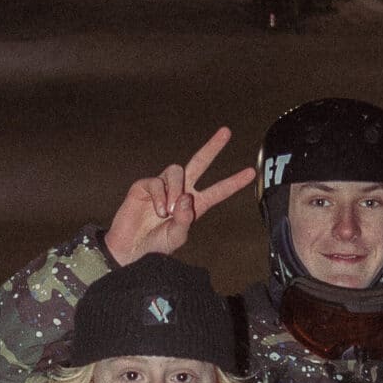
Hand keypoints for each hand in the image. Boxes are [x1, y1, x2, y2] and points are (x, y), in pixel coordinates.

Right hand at [106, 126, 256, 266]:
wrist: (130, 250)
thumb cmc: (155, 246)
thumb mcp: (177, 237)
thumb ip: (185, 220)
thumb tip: (186, 198)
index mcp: (194, 205)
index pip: (218, 190)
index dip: (233, 182)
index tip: (251, 172)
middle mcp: (180, 192)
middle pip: (199, 163)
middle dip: (212, 147)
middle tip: (226, 132)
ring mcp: (163, 187)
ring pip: (177, 171)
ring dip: (176, 190)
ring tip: (169, 212)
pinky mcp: (144, 186)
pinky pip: (157, 182)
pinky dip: (160, 197)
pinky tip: (157, 211)